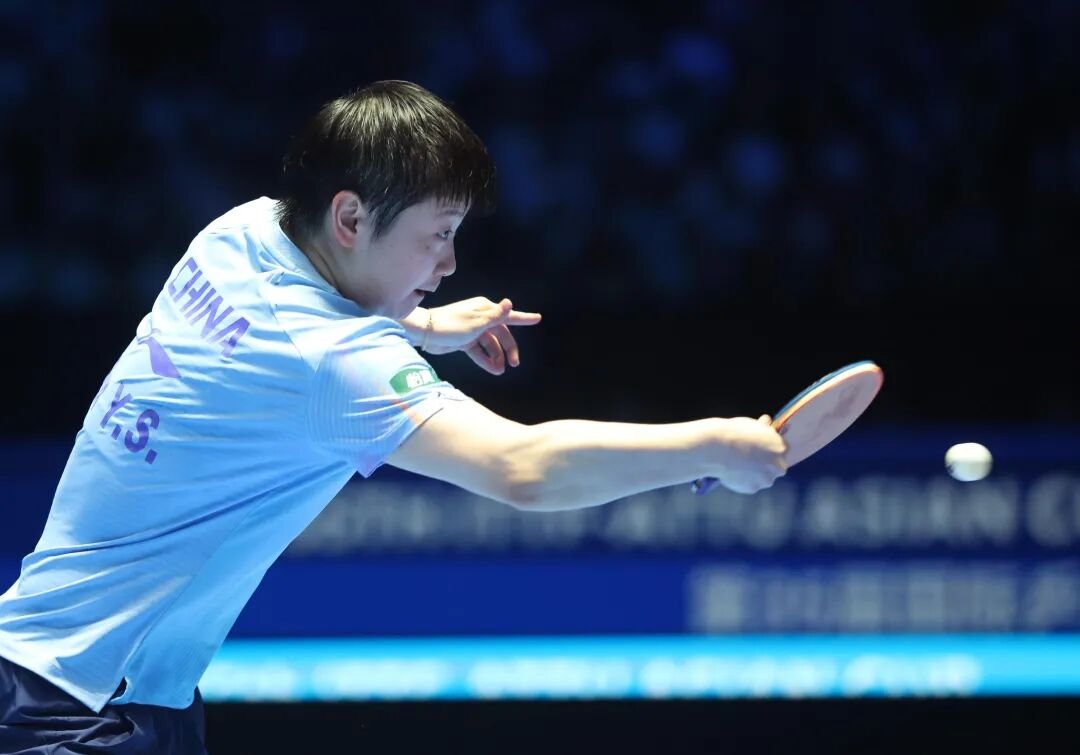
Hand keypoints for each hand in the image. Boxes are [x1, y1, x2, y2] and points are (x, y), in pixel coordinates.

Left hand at [418, 297, 541, 374]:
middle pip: (501, 334)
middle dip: (508, 348)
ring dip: (496, 357)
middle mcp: (480, 318)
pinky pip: (479, 351)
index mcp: (485, 309)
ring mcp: (472, 330)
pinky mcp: (464, 340)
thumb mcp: (476, 323)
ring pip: (490, 344)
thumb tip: (510, 302)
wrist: (425, 333)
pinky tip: (493, 370)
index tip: (538, 319)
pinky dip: (485, 360)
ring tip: (500, 371)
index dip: (524, 318)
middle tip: (515, 363)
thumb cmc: (451, 325)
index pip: (508, 315)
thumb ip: (495, 316)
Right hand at [707, 415, 787, 493]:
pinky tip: (732, 472)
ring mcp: (766, 479)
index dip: (770, 450)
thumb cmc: (735, 432)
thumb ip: (763, 428)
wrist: (718, 448)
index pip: (782, 450)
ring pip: (763, 479)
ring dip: (755, 475)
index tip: (761, 450)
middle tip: (749, 459)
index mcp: (781, 447)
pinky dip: (743, 481)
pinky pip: (750, 485)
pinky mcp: (753, 488)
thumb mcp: (753, 424)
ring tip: (738, 466)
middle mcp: (778, 466)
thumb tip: (766, 421)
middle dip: (766, 465)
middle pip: (776, 467)